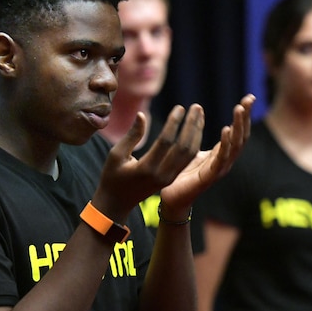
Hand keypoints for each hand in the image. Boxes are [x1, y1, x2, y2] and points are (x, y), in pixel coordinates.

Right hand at [92, 102, 208, 218]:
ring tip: (199, 114)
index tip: (180, 107)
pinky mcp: (172, 178)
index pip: (166, 142)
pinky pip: (187, 159)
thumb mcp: (116, 155)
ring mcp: (169, 178)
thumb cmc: (112, 176)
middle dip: (192, 126)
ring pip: (189, 154)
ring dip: (196, 133)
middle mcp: (161, 175)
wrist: (117, 203)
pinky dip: (193, 142)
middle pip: (184, 148)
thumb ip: (131, 136)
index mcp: (146, 168)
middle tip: (196, 107)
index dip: (174, 123)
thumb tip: (143, 115)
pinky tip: (195, 127)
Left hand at [158, 94, 254, 212]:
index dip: (244, 116)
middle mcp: (225, 161)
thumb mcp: (192, 149)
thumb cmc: (182, 174)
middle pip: (241, 136)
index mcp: (222, 154)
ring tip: (238, 109)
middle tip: (248, 100)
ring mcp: (220, 170)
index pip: (238, 132)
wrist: (173, 198)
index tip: (249, 98)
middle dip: (245, 117)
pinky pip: (221, 159)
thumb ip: (197, 134)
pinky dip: (226, 144)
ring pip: (235, 145)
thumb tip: (198, 112)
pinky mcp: (209, 177)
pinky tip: (227, 130)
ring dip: (238, 126)